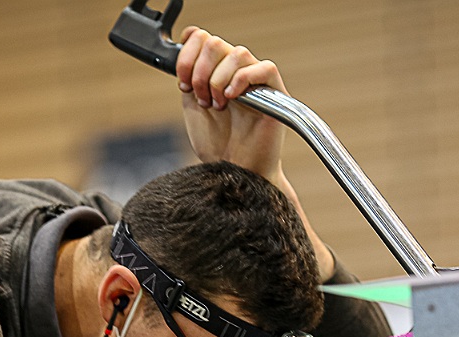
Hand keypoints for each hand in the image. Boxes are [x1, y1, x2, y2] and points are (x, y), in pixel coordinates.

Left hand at [175, 27, 285, 182]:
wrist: (234, 174)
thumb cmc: (218, 147)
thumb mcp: (192, 106)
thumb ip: (190, 77)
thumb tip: (186, 52)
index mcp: (217, 72)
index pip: (203, 39)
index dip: (188, 55)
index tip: (182, 82)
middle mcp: (237, 73)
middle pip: (217, 43)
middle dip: (200, 70)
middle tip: (201, 98)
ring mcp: (257, 83)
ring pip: (238, 53)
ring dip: (218, 79)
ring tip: (217, 104)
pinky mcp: (276, 96)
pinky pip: (265, 68)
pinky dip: (242, 79)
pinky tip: (232, 98)